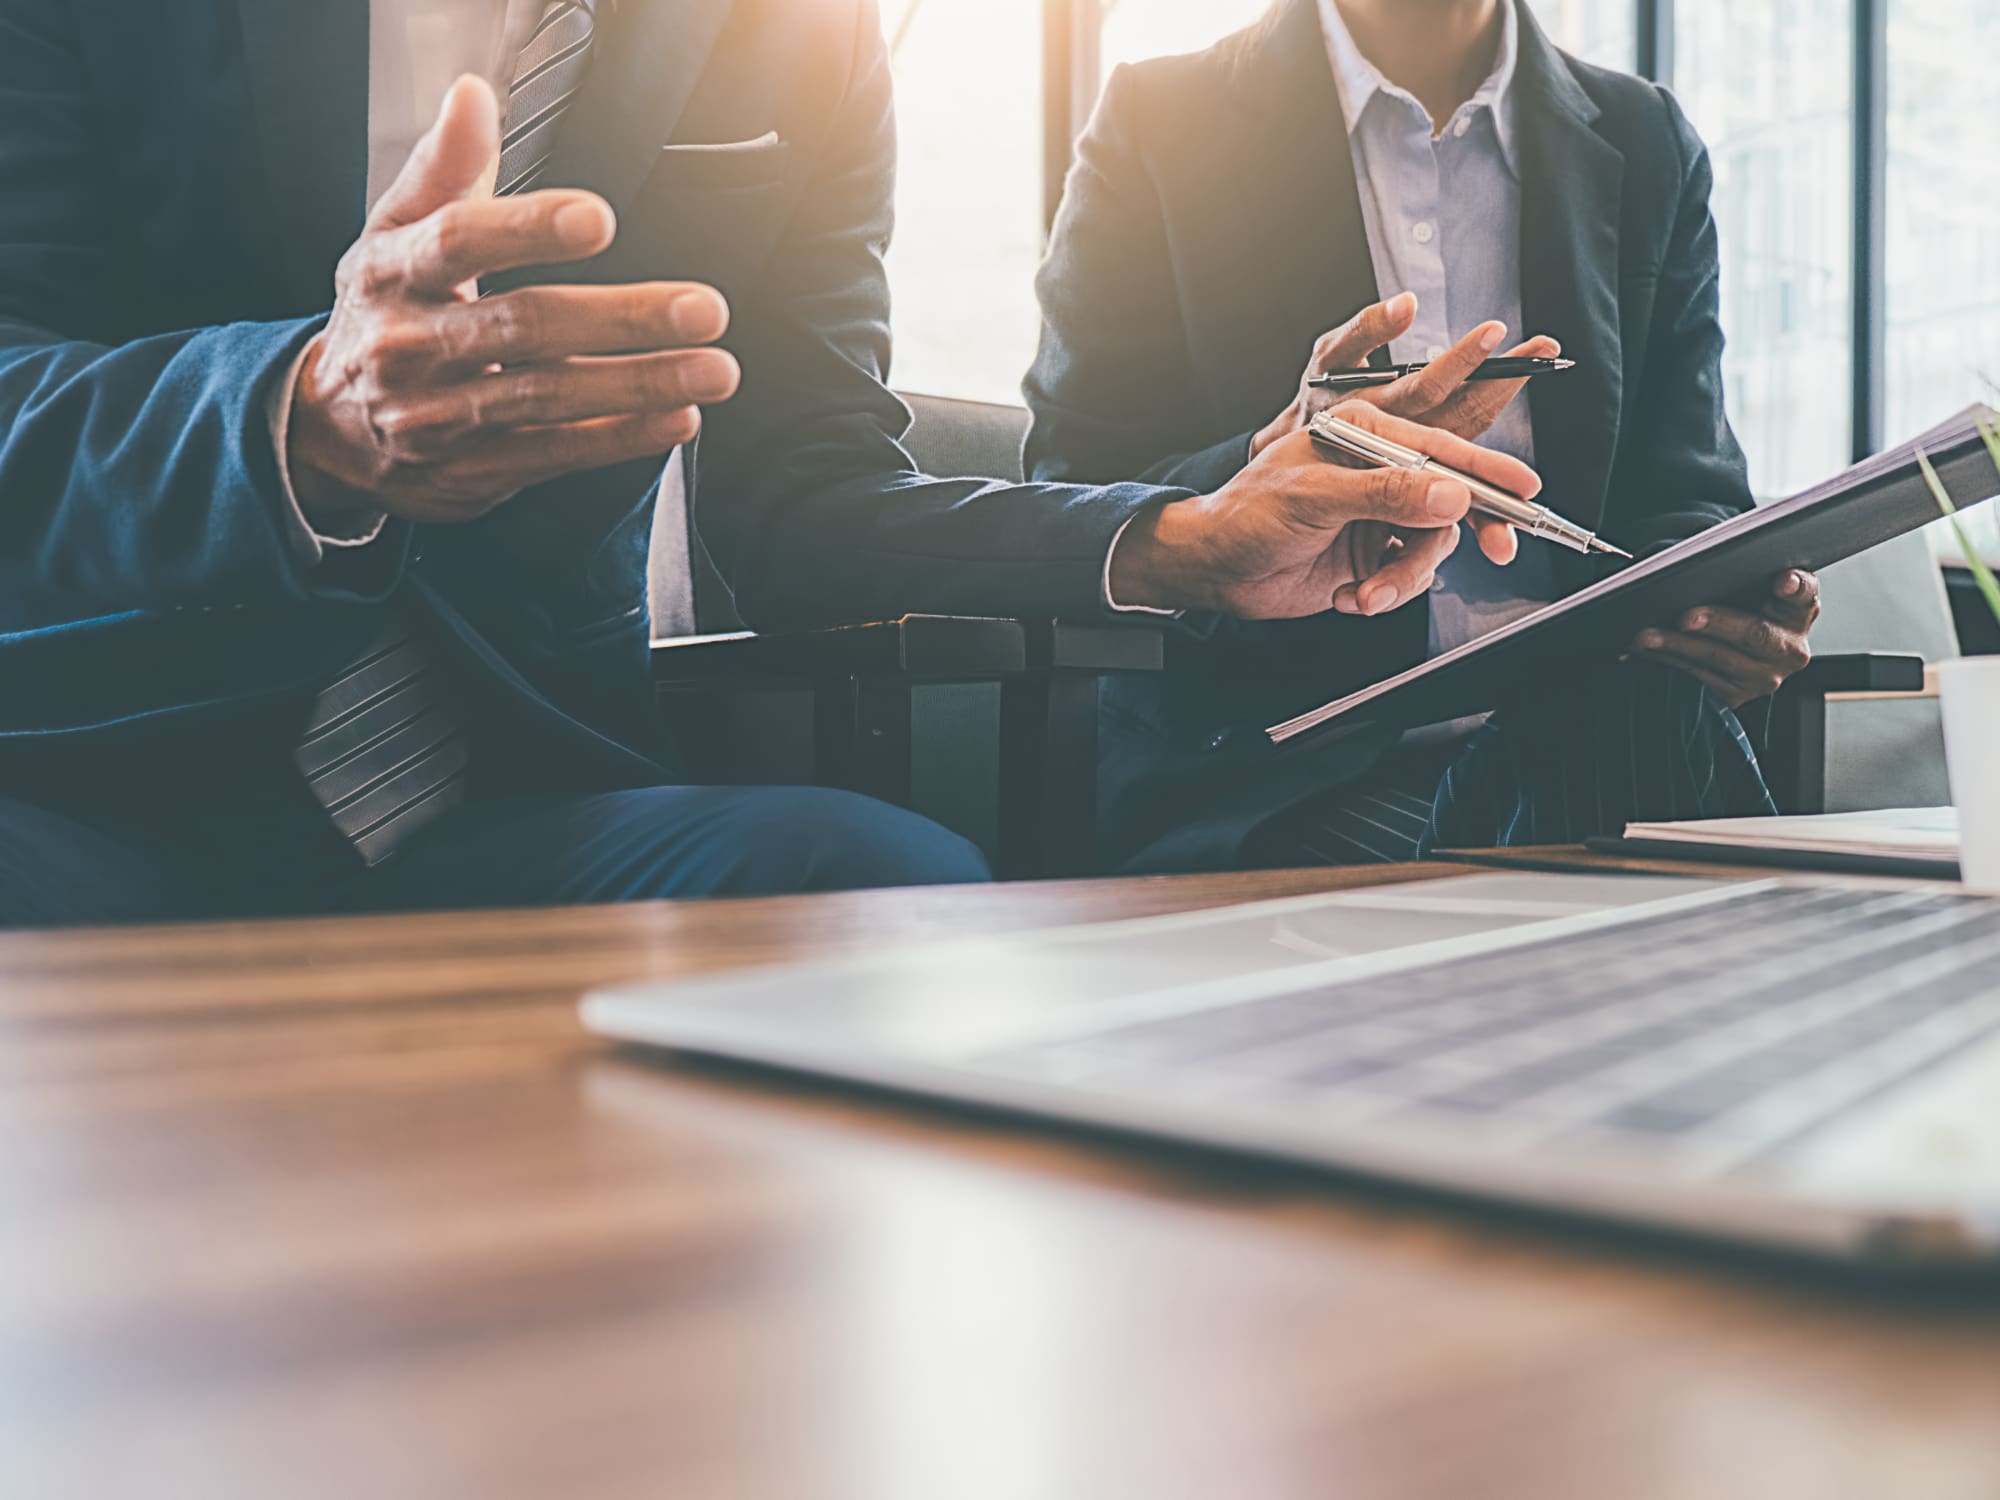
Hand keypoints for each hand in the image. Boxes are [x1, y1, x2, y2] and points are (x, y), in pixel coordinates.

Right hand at [289, 75, 740, 525]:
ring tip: (712, 368)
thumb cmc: (382, 314)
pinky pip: (555, 453)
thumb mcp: (392, 234)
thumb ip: (443, 168)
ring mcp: (443, 416)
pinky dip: (620, 438)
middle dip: (621, 317)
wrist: (330, 430)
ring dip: (640, 384)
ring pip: (549, 397)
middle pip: (525, 326)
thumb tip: (471, 96)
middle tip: (702, 307)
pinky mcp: (475, 470)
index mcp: (394, 273)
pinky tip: (676, 418)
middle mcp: (415, 347)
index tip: (596, 219)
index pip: (458, 243)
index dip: (527, 229)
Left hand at [1109, 401, 1543, 618]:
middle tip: (1500, 547)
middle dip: (1473, 526)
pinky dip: (1387, 591)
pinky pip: (1408, 574)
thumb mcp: (1317, 497)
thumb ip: (1387, 494)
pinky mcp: (1373, 553)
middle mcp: (1379, 470)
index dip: (1486, 469)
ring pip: (1432, 545)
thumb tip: (1451, 494)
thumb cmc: (1248, 516)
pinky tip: (1353, 596)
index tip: (1523, 489)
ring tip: (1368, 592)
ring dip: (1405, 576)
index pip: (1438, 447)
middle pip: (1451, 495)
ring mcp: (1379, 514)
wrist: (1217, 570)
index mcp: (1365, 434)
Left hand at [1629, 570, 1820, 708]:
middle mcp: (1789, 648)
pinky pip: (1698, 678)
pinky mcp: (1736, 695)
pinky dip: (1667, 662)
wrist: (1731, 643)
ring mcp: (1764, 677)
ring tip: (1646, 635)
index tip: (1781, 581)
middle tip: (1685, 617)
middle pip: (1755, 633)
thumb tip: (1704, 563)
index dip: (1795, 586)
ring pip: (1718, 659)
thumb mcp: (1748, 584)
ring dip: (1676, 646)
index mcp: (1800, 610)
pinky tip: (1645, 651)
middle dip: (1717, 623)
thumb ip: (1743, 571)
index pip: (1805, 594)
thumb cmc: (1738, 602)